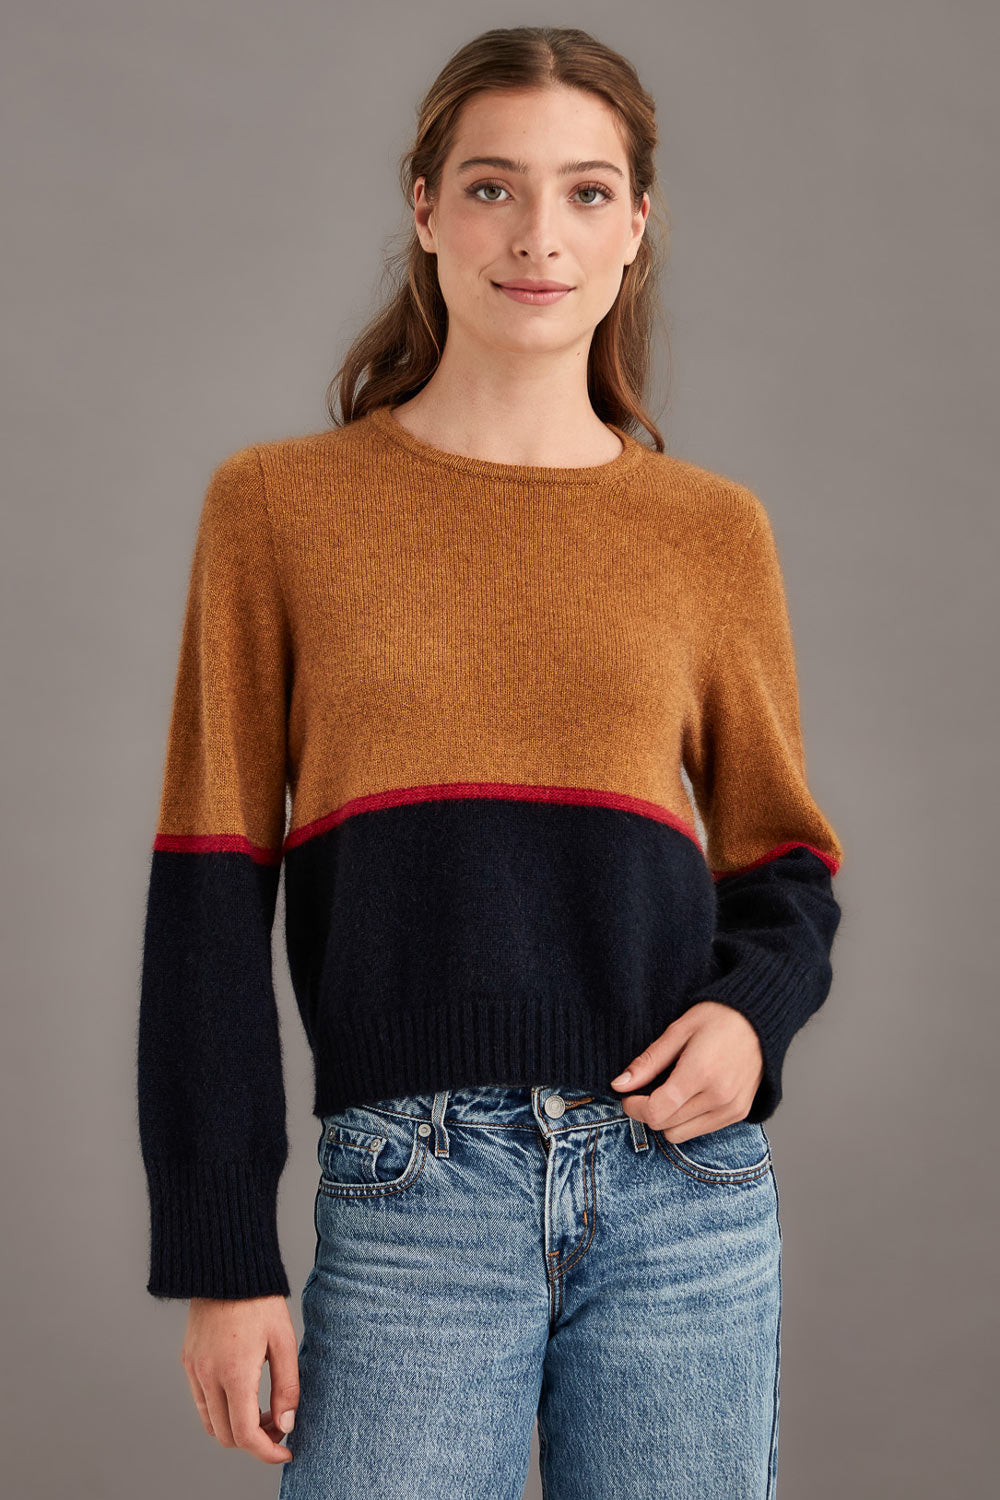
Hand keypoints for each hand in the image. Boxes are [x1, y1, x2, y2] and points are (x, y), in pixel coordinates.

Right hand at [180, 1294, 298, 1465]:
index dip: (267, 1451)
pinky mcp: (188, 1361)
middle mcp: (207, 1376)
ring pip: (211, 1424)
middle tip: (280, 1424)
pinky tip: (242, 1394)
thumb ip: (287, 1387)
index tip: (286, 1450)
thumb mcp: (283, 1341)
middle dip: (255, 1440)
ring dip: (236, 1428)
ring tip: (263, 1410)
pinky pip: (201, 1402)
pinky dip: (221, 1411)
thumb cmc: (259, 1300)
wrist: (226, 1267)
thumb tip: (287, 1424)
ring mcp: (194, 1370)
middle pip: (227, 1436)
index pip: (246, 1434)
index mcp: (234, 1373)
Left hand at [609, 1001, 764, 1141]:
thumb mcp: (677, 1031)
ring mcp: (731, 1108)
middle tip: (645, 1090)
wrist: (759, 1020)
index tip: (629, 1094)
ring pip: (680, 1134)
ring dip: (666, 1118)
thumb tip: (619, 1084)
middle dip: (647, 1111)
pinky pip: (700, 1131)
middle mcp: (718, 1097)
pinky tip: (687, 1097)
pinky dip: (686, 1120)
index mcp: (699, 1073)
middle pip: (665, 1125)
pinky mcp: (738, 1114)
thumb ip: (648, 1062)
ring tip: (668, 1092)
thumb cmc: (718, 1018)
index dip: (634, 1107)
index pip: (656, 1111)